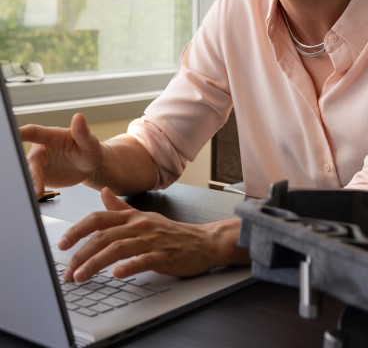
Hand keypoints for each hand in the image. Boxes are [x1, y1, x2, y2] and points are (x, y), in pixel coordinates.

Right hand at [21, 113, 104, 198]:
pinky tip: (35, 196)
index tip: (13, 134)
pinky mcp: (38, 178)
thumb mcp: (91, 143)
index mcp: (51, 136)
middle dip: (27, 168)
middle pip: (30, 158)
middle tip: (29, 177)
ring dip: (31, 183)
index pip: (33, 132)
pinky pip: (31, 184)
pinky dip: (31, 190)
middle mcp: (41, 149)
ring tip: (37, 192)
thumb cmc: (90, 151)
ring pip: (29, 173)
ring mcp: (38, 164)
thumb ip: (83, 132)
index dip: (21, 132)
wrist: (89, 167)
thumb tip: (78, 116)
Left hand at [59, 188, 248, 282]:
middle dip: (81, 254)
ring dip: (96, 263)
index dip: (78, 230)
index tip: (63, 244)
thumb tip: (102, 192)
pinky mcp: (164, 255)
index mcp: (133, 217)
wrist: (204, 241)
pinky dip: (129, 266)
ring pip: (118, 248)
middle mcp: (140, 226)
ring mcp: (152, 240)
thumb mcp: (144, 217)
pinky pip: (144, 259)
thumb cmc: (173, 233)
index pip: (100, 218)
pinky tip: (117, 274)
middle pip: (104, 236)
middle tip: (68, 271)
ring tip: (81, 277)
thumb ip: (120, 207)